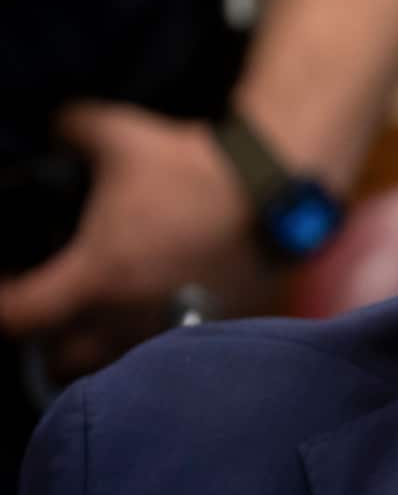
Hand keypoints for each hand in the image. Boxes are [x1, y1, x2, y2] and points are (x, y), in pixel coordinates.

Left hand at [0, 102, 282, 381]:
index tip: (6, 286)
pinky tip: (162, 303)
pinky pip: (167, 350)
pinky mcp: (209, 332)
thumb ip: (71, 129)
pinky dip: (155, 337)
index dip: (0, 302)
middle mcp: (127, 319)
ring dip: (102, 346)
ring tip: (108, 313)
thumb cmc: (192, 170)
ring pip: (115, 365)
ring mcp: (171, 330)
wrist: (273, 192)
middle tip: (58, 305)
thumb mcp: (120, 134)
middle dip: (51, 340)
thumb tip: (56, 130)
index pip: (16, 318)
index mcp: (95, 278)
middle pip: (60, 365)